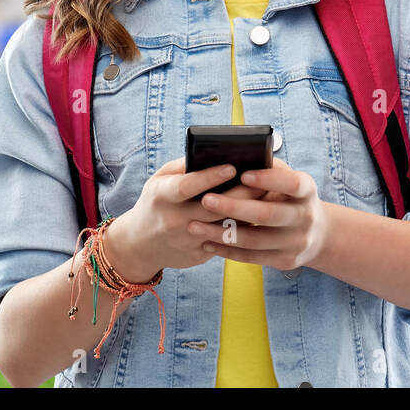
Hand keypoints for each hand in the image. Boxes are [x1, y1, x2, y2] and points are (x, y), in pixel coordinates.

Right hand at [108, 155, 268, 276]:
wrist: (140, 245)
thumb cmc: (155, 202)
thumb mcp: (159, 179)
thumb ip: (183, 167)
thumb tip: (215, 154)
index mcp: (161, 196)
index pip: (188, 186)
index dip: (210, 177)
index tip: (233, 166)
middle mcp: (173, 220)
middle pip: (214, 208)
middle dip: (241, 194)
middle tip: (265, 180)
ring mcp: (187, 241)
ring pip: (225, 227)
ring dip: (249, 213)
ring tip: (269, 197)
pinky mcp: (199, 255)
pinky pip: (226, 241)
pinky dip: (243, 228)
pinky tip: (260, 217)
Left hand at [187, 157, 329, 271]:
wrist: (317, 234)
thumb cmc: (290, 197)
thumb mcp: (289, 179)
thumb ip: (269, 169)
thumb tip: (234, 156)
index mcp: (306, 190)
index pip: (291, 183)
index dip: (268, 180)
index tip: (242, 175)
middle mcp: (305, 216)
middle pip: (268, 214)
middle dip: (234, 207)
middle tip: (205, 200)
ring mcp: (297, 242)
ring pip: (254, 240)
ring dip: (221, 233)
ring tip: (194, 225)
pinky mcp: (285, 260)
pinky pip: (252, 257)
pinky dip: (228, 250)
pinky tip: (207, 243)